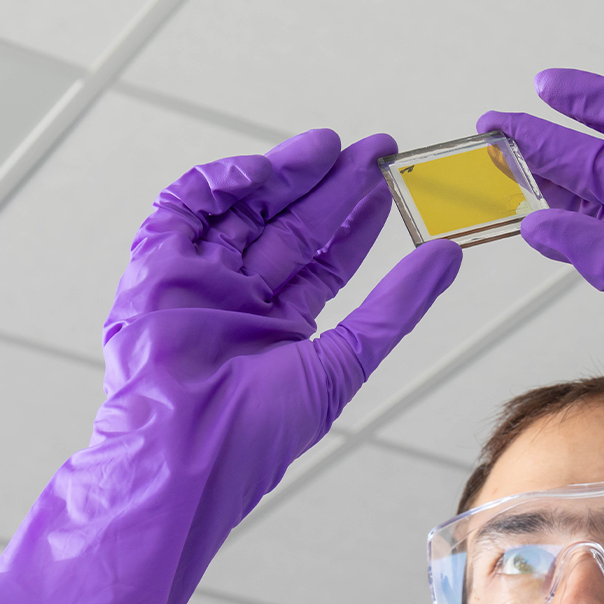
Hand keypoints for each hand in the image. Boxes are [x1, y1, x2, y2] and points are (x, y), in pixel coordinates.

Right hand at [0, 130, 461, 603]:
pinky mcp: (156, 270)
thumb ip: (396, 306)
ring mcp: (197, 283)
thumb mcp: (344, 360)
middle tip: (371, 151)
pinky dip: (223, 183)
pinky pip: (185, 209)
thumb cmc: (257, 434)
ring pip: (243, 210)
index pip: (325, 260)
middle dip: (329, 186)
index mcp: (278, 328)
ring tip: (328, 149)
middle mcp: (238, 301)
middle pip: (288, 226)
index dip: (358, 221)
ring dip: (284, 175)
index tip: (392, 185)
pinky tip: (268, 168)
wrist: (188, 454)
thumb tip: (447, 256)